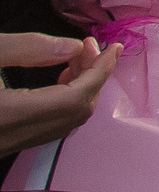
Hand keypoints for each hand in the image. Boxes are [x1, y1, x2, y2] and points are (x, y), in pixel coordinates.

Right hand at [0, 34, 120, 157]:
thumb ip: (28, 49)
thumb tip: (73, 47)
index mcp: (14, 116)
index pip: (76, 99)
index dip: (100, 72)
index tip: (116, 47)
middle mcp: (17, 136)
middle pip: (76, 112)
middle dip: (92, 77)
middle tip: (89, 47)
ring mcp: (12, 144)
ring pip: (65, 122)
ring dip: (80, 89)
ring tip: (75, 59)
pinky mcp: (9, 143)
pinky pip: (51, 126)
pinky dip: (65, 102)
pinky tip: (59, 81)